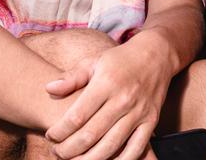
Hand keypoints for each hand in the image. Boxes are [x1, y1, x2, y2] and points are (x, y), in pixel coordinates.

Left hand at [44, 39, 171, 159]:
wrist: (157, 55)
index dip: (59, 131)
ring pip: (110, 146)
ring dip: (88, 159)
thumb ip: (72, 77)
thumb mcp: (94, 62)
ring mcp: (139, 112)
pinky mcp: (152, 120)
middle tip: (57, 152)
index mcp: (106, 84)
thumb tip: (49, 89)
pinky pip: (136, 148)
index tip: (51, 136)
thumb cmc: (120, 60)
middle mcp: (123, 99)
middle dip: (68, 149)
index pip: (77, 116)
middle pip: (90, 135)